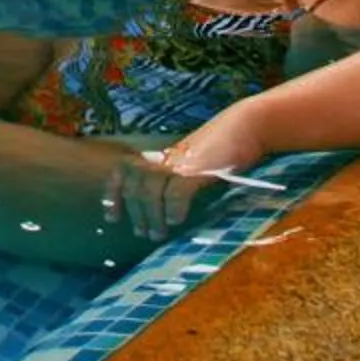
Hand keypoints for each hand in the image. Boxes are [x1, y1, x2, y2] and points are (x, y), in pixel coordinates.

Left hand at [98, 113, 265, 239]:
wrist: (247, 126)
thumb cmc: (223, 149)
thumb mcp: (194, 163)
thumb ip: (179, 181)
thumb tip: (169, 213)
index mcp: (162, 158)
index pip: (124, 172)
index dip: (114, 195)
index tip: (112, 218)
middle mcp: (166, 158)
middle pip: (135, 185)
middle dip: (135, 212)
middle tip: (143, 234)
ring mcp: (181, 163)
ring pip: (150, 189)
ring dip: (151, 215)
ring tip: (158, 234)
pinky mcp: (198, 168)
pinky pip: (177, 190)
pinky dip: (173, 207)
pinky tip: (176, 220)